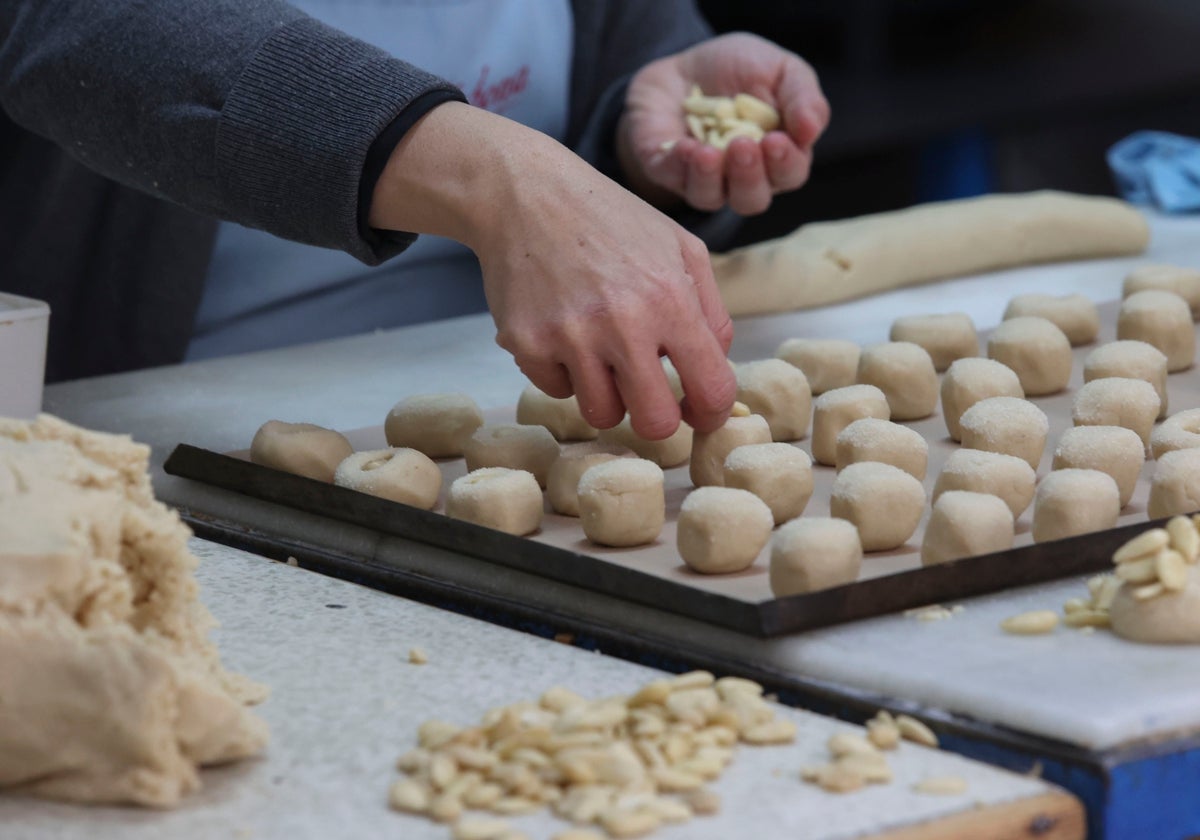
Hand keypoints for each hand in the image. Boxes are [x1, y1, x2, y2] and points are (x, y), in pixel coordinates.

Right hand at [369, 103, 735, 437]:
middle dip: (657, 418)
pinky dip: (563, 372)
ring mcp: (570, 336)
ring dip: (607, 395)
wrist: (526, 193)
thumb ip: (710, 311)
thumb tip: (717, 367)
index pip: (711, 388)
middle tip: (648, 397)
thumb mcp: (680, 247)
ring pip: (601, 414)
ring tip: (601, 356)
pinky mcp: (526, 343)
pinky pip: (556, 390)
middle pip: (654, 422)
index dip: (711, 413)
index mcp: (670, 299)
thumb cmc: (610, 219)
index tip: (699, 413)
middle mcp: (622, 323)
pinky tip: (562, 332)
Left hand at [617, 32, 829, 215]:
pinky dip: (678, 165)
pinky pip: (672, 179)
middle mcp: (740, 178)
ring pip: (711, 198)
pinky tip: (684, 146)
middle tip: (743, 146)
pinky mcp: (666, 170)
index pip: (789, 174)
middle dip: (749, 176)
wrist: (683, 64)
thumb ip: (802, 97)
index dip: (785, 164)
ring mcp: (702, 179)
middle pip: (752, 198)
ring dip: (711, 178)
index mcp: (776, 157)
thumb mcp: (780, 70)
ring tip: (709, 151)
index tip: (777, 141)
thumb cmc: (740, 70)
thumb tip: (812, 129)